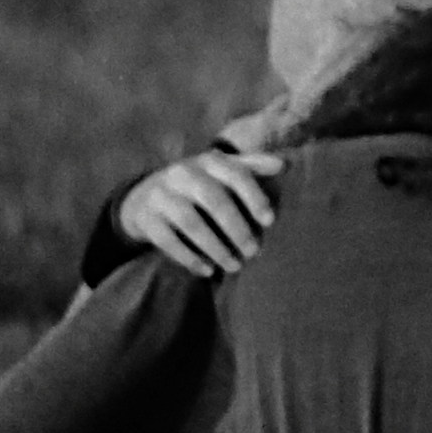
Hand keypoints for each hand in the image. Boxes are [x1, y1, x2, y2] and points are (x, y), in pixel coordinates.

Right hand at [116, 149, 284, 277]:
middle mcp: (183, 173)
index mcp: (209, 162)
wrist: (147, 196)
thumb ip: (253, 166)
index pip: (236, 174)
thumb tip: (285, 165)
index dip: (254, 197)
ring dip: (215, 248)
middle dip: (237, 228)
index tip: (270, 221)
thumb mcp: (224, 172)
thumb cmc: (201, 186)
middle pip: (214, 200)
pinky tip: (208, 270)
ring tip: (235, 266)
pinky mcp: (146, 217)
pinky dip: (189, 258)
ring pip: (191, 223)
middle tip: (254, 252)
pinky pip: (168, 240)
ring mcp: (161, 194)